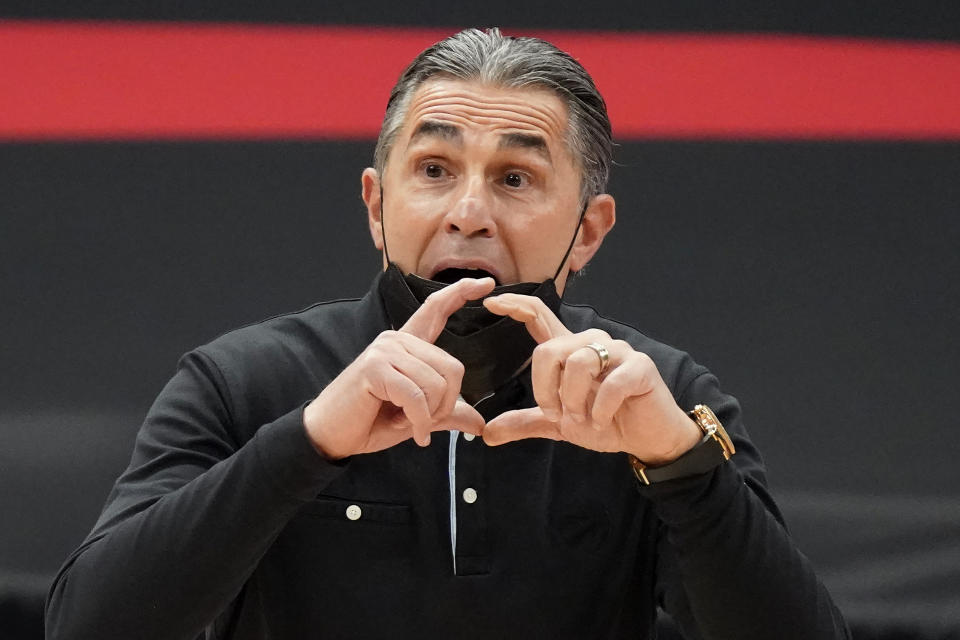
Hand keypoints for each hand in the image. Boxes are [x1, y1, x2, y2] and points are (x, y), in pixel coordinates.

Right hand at [303, 277, 495, 459]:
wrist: (333, 435)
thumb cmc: (372, 421)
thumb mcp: (418, 417)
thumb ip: (447, 413)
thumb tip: (479, 424)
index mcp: (407, 345)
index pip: (436, 310)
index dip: (460, 293)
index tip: (487, 283)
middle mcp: (396, 340)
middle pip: (452, 367)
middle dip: (444, 404)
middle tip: (422, 421)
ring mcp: (384, 350)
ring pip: (436, 384)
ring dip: (428, 416)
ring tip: (404, 422)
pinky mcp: (375, 368)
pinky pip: (416, 397)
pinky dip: (418, 422)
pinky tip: (409, 431)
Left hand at [481, 294, 700, 464]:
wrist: (646, 439)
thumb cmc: (605, 422)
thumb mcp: (559, 425)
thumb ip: (527, 422)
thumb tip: (488, 433)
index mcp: (569, 352)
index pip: (539, 317)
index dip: (516, 306)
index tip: (491, 302)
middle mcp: (591, 344)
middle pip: (549, 349)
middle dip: (546, 389)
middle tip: (557, 414)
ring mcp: (617, 352)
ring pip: (578, 363)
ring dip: (574, 400)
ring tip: (583, 420)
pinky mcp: (640, 367)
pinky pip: (610, 384)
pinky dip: (600, 410)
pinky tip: (602, 421)